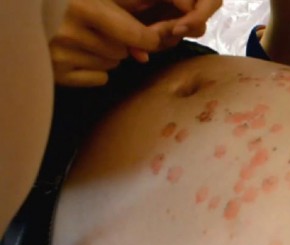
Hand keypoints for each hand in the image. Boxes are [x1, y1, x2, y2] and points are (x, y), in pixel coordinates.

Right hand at [50, 0, 222, 86]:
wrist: (26, 15)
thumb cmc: (70, 3)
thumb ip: (128, 13)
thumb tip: (150, 49)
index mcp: (83, 7)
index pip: (137, 35)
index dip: (148, 38)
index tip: (149, 36)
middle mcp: (69, 32)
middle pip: (124, 51)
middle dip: (119, 42)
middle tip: (100, 30)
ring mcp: (61, 55)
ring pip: (113, 64)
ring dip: (107, 54)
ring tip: (86, 39)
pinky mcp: (58, 74)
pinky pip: (99, 78)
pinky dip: (95, 69)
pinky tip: (78, 54)